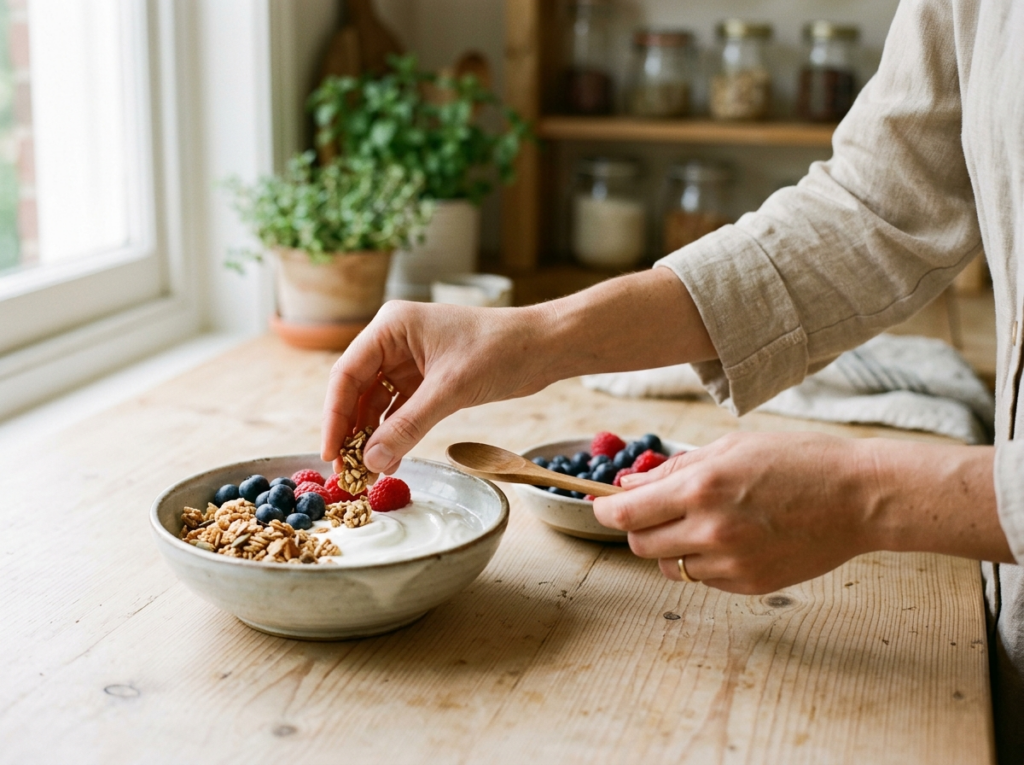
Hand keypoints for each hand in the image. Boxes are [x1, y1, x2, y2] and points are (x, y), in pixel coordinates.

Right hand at [321, 300, 548, 473]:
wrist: (543, 347)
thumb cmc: (499, 351)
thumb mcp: (451, 390)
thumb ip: (409, 425)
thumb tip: (372, 460)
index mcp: (391, 327)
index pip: (347, 374)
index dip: (334, 416)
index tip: (330, 452)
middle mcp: (394, 341)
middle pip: (358, 391)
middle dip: (352, 431)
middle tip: (346, 472)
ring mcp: (410, 361)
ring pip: (378, 404)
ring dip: (373, 438)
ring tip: (368, 474)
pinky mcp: (428, 379)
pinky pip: (401, 411)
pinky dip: (395, 435)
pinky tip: (391, 461)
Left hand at [593, 431, 1009, 592]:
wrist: (859, 498)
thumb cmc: (798, 460)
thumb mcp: (730, 447)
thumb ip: (674, 468)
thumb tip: (629, 484)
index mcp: (701, 487)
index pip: (624, 514)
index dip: (605, 511)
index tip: (604, 507)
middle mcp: (710, 529)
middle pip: (639, 545)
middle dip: (636, 528)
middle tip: (652, 511)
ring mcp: (730, 563)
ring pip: (669, 566)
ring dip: (669, 546)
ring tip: (699, 522)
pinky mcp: (749, 585)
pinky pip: (703, 578)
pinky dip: (703, 560)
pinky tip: (730, 537)